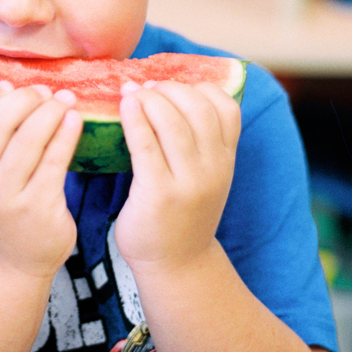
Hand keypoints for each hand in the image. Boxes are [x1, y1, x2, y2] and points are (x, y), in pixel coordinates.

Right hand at [0, 82, 82, 279]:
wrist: (12, 264)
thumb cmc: (3, 210)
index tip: (9, 87)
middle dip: (24, 98)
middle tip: (45, 92)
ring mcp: (10, 196)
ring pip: (28, 139)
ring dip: (50, 111)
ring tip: (66, 100)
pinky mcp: (40, 207)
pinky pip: (54, 162)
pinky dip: (66, 134)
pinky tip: (76, 120)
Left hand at [113, 79, 241, 273]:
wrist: (177, 265)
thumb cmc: (183, 214)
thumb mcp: (206, 178)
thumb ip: (201, 144)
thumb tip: (173, 96)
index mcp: (225, 160)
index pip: (227, 108)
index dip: (200, 88)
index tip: (175, 86)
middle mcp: (213, 168)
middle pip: (198, 108)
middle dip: (170, 88)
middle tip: (147, 86)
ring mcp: (188, 182)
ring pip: (172, 122)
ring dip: (150, 98)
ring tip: (131, 92)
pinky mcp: (158, 194)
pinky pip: (145, 145)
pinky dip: (135, 119)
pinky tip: (125, 106)